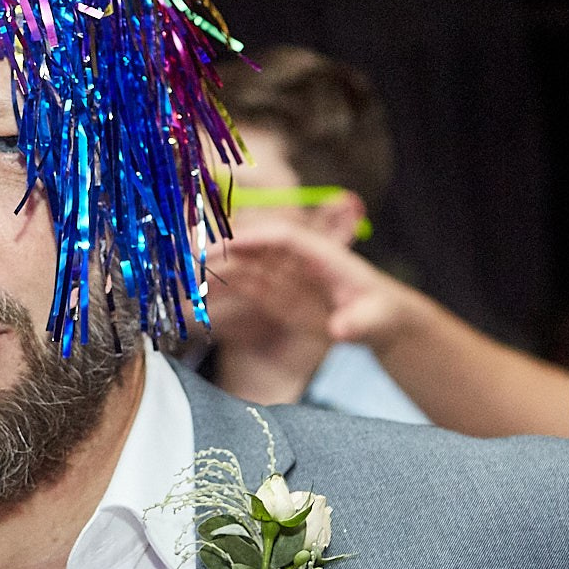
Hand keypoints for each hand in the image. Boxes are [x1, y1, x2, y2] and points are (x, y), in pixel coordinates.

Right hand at [213, 220, 421, 348]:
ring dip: (218, 268)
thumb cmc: (381, 313)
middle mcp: (298, 262)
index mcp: (322, 256)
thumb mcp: (375, 320)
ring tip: (187, 277)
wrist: (380, 321)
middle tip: (193, 257)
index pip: (285, 238)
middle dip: (225, 248)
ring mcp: (285, 278)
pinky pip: (245, 287)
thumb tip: (340, 330)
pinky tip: (199, 295)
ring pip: (246, 265)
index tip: (230, 245)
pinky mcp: (277, 297)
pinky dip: (223, 289)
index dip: (257, 238)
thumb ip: (357, 323)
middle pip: (256, 246)